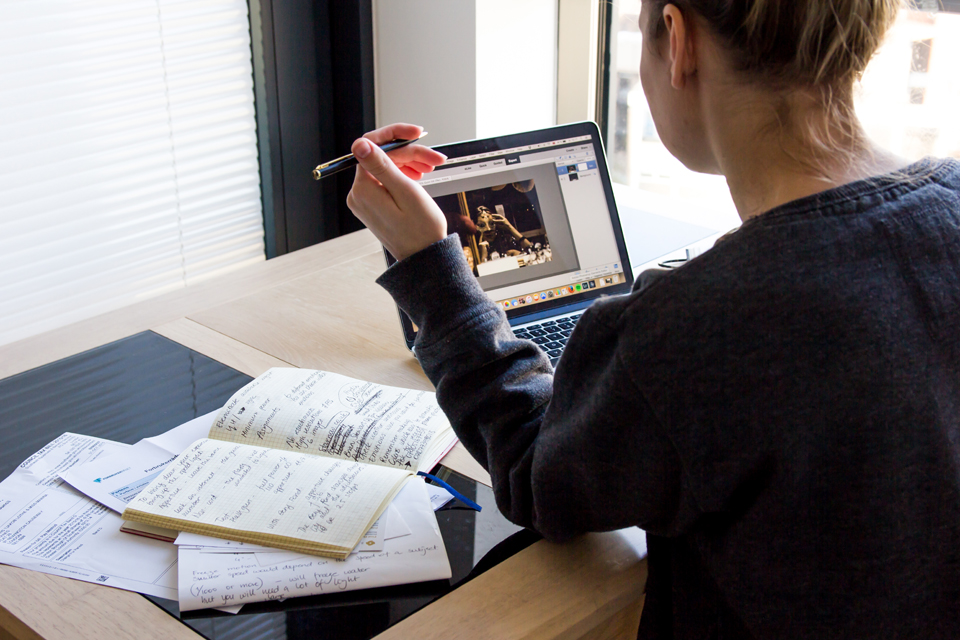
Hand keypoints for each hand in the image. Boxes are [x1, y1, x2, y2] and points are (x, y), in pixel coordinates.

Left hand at [346, 123, 448, 260]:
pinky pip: (387, 179)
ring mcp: (365, 200)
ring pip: (387, 166)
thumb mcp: (405, 192)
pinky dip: (404, 174)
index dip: (397, 136)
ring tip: (430, 167)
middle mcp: (359, 194)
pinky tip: (419, 176)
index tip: (417, 133)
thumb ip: (381, 165)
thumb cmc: (421, 231)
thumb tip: (359, 144)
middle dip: (410, 153)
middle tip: (433, 157)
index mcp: (363, 189)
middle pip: (382, 156)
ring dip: (410, 162)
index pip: (373, 146)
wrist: (425, 257)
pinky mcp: (374, 204)